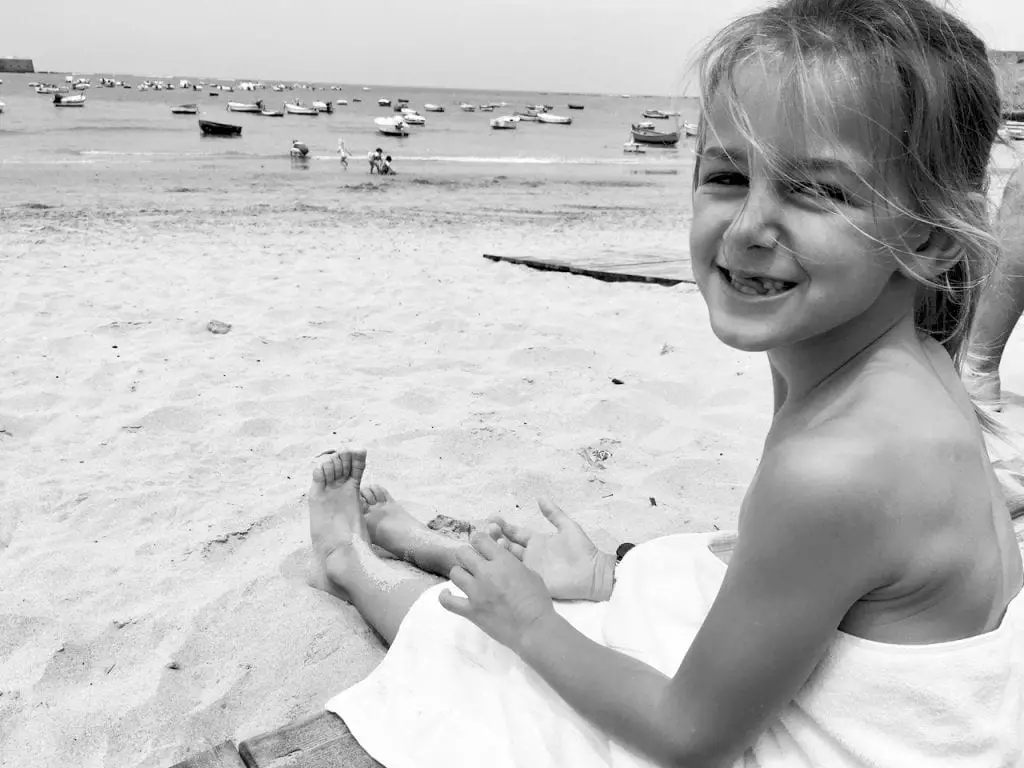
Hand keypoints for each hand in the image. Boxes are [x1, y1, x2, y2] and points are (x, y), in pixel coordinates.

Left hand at [439, 532, 554, 653]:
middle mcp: (486, 572)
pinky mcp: (470, 610)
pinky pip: (447, 601)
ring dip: (461, 573)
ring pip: (455, 572)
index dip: (479, 541)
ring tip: (468, 579)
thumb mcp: (530, 572)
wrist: (533, 628)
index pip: (479, 539)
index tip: (481, 547)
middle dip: (468, 555)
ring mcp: (476, 592)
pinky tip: (448, 593)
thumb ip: (513, 562)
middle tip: (474, 563)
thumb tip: (501, 554)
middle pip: (462, 553)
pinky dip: (445, 596)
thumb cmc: (537, 600)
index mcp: (502, 561)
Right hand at [487, 498, 616, 600]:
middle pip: (508, 545)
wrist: (592, 573)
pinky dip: (505, 568)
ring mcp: (530, 568)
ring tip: (491, 541)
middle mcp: (531, 554)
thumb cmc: (582, 550)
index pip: (515, 532)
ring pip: (508, 559)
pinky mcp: (533, 581)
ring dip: (498, 550)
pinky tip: (497, 561)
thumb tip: (541, 497)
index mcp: (537, 541)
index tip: (492, 519)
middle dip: (496, 536)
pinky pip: (516, 575)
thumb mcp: (568, 527)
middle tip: (489, 529)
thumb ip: (553, 513)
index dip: (504, 526)